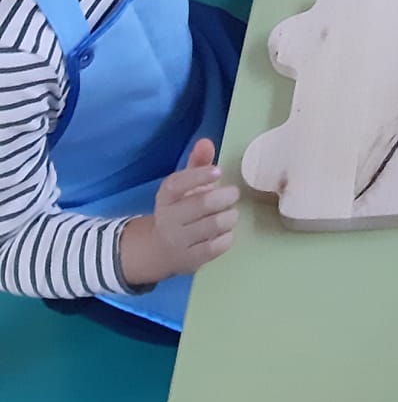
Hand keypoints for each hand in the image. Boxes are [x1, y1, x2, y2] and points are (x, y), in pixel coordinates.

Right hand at [121, 139, 237, 287]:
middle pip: (203, 204)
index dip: (199, 175)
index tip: (218, 171)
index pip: (178, 184)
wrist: (159, 250)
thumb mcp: (182, 187)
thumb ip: (196, 164)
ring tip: (231, 212)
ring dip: (230, 215)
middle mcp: (168, 219)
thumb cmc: (179, 210)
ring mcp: (178, 241)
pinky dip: (228, 236)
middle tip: (233, 193)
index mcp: (165, 197)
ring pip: (214, 224)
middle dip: (226, 196)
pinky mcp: (190, 260)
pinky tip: (226, 231)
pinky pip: (217, 246)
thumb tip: (206, 141)